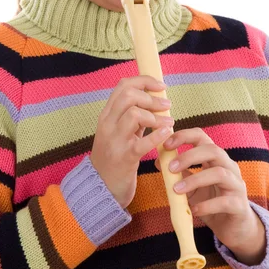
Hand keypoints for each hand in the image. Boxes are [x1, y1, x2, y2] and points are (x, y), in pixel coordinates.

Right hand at [90, 76, 174, 208]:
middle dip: (152, 97)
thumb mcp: (118, 131)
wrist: (100, 188)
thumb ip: (131, 115)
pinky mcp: (124, 159)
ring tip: (169, 122)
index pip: (123, 85)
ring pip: (134, 114)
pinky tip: (167, 133)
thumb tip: (154, 97)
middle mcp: (108, 124)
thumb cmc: (114, 157)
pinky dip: (158, 135)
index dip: (144, 81)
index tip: (160, 86)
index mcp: (106, 115)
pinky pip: (142, 143)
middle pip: (128, 95)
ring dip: (156, 116)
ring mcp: (114, 141)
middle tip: (167, 105)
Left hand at [154, 127, 265, 258]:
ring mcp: (237, 185)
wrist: (234, 227)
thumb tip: (159, 162)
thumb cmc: (211, 202)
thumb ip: (180, 174)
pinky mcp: (240, 205)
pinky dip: (206, 205)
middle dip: (189, 157)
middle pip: (213, 150)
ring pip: (220, 173)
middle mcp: (229, 167)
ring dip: (195, 180)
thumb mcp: (192, 187)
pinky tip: (193, 210)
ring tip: (177, 190)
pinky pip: (224, 201)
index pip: (202, 137)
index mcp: (216, 158)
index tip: (165, 144)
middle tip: (170, 168)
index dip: (183, 136)